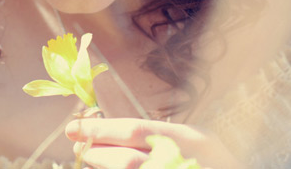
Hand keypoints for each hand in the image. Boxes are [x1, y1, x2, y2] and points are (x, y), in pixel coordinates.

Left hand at [65, 117, 242, 168]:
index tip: (74, 127)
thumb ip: (163, 136)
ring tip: (92, 160)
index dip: (100, 129)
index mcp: (189, 139)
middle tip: (82, 148)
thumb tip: (116, 132)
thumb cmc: (216, 163)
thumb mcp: (197, 142)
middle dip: (98, 153)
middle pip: (127, 159)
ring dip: (106, 168)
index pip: (134, 130)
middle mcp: (183, 160)